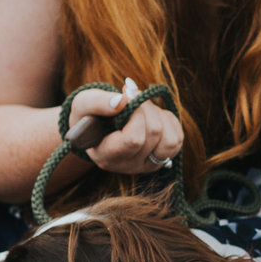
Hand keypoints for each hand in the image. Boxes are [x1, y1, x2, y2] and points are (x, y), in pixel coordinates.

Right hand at [69, 77, 183, 174]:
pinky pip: (177, 139)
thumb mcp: (83, 105)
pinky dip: (169, 121)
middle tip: (133, 96)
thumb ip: (97, 102)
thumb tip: (122, 101)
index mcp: (106, 156)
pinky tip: (152, 116)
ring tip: (143, 108)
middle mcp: (129, 165)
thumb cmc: (88, 116)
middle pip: (154, 134)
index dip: (136, 114)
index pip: (133, 139)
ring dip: (160, 116)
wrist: (97, 128)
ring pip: (171, 140)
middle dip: (146, 108)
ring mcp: (148, 165)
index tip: (126, 96)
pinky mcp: (162, 159)